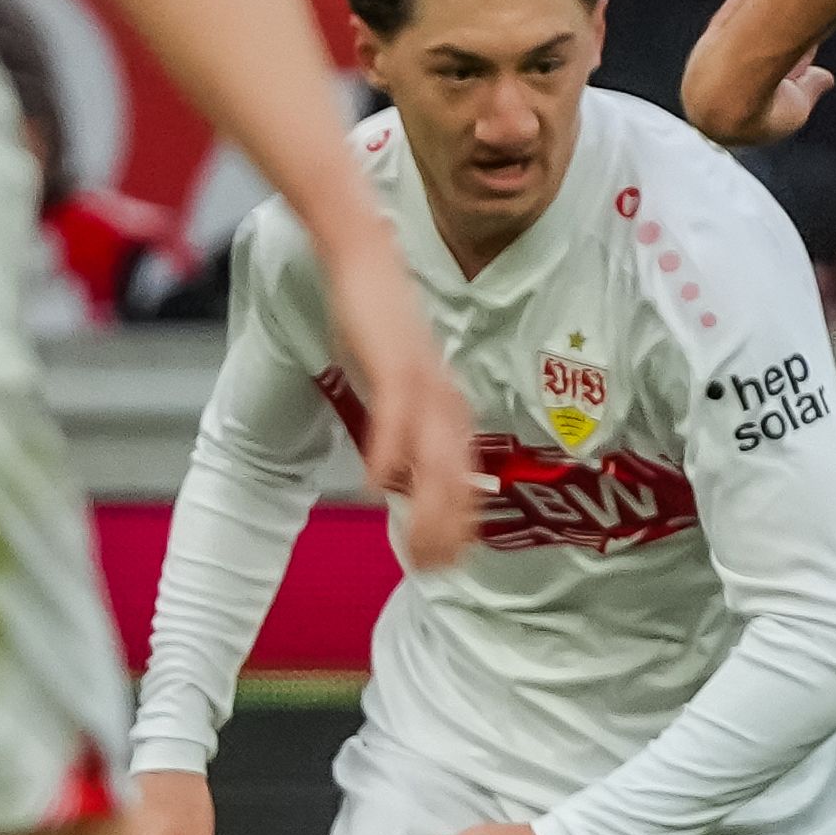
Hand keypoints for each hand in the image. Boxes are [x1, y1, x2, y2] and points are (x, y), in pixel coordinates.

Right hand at [319, 255, 480, 575]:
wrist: (368, 263)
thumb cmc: (381, 326)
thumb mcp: (399, 385)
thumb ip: (407, 427)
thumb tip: (401, 474)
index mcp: (451, 412)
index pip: (467, 483)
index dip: (460, 527)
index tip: (448, 565)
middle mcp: (447, 403)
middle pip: (457, 481)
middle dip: (448, 531)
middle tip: (432, 571)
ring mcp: (424, 385)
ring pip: (435, 459)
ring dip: (428, 508)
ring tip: (416, 548)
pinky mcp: (395, 365)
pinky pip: (397, 417)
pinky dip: (390, 454)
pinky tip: (379, 487)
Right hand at [690, 0, 835, 144]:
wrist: (725, 102)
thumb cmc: (763, 112)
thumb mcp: (797, 105)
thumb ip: (810, 89)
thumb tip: (828, 77)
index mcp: (747, 104)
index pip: (776, 83)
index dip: (797, 67)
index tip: (812, 49)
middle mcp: (731, 81)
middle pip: (759, 56)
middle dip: (782, 38)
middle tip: (805, 17)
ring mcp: (716, 61)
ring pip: (742, 32)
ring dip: (761, 10)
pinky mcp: (708, 41)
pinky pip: (728, 14)